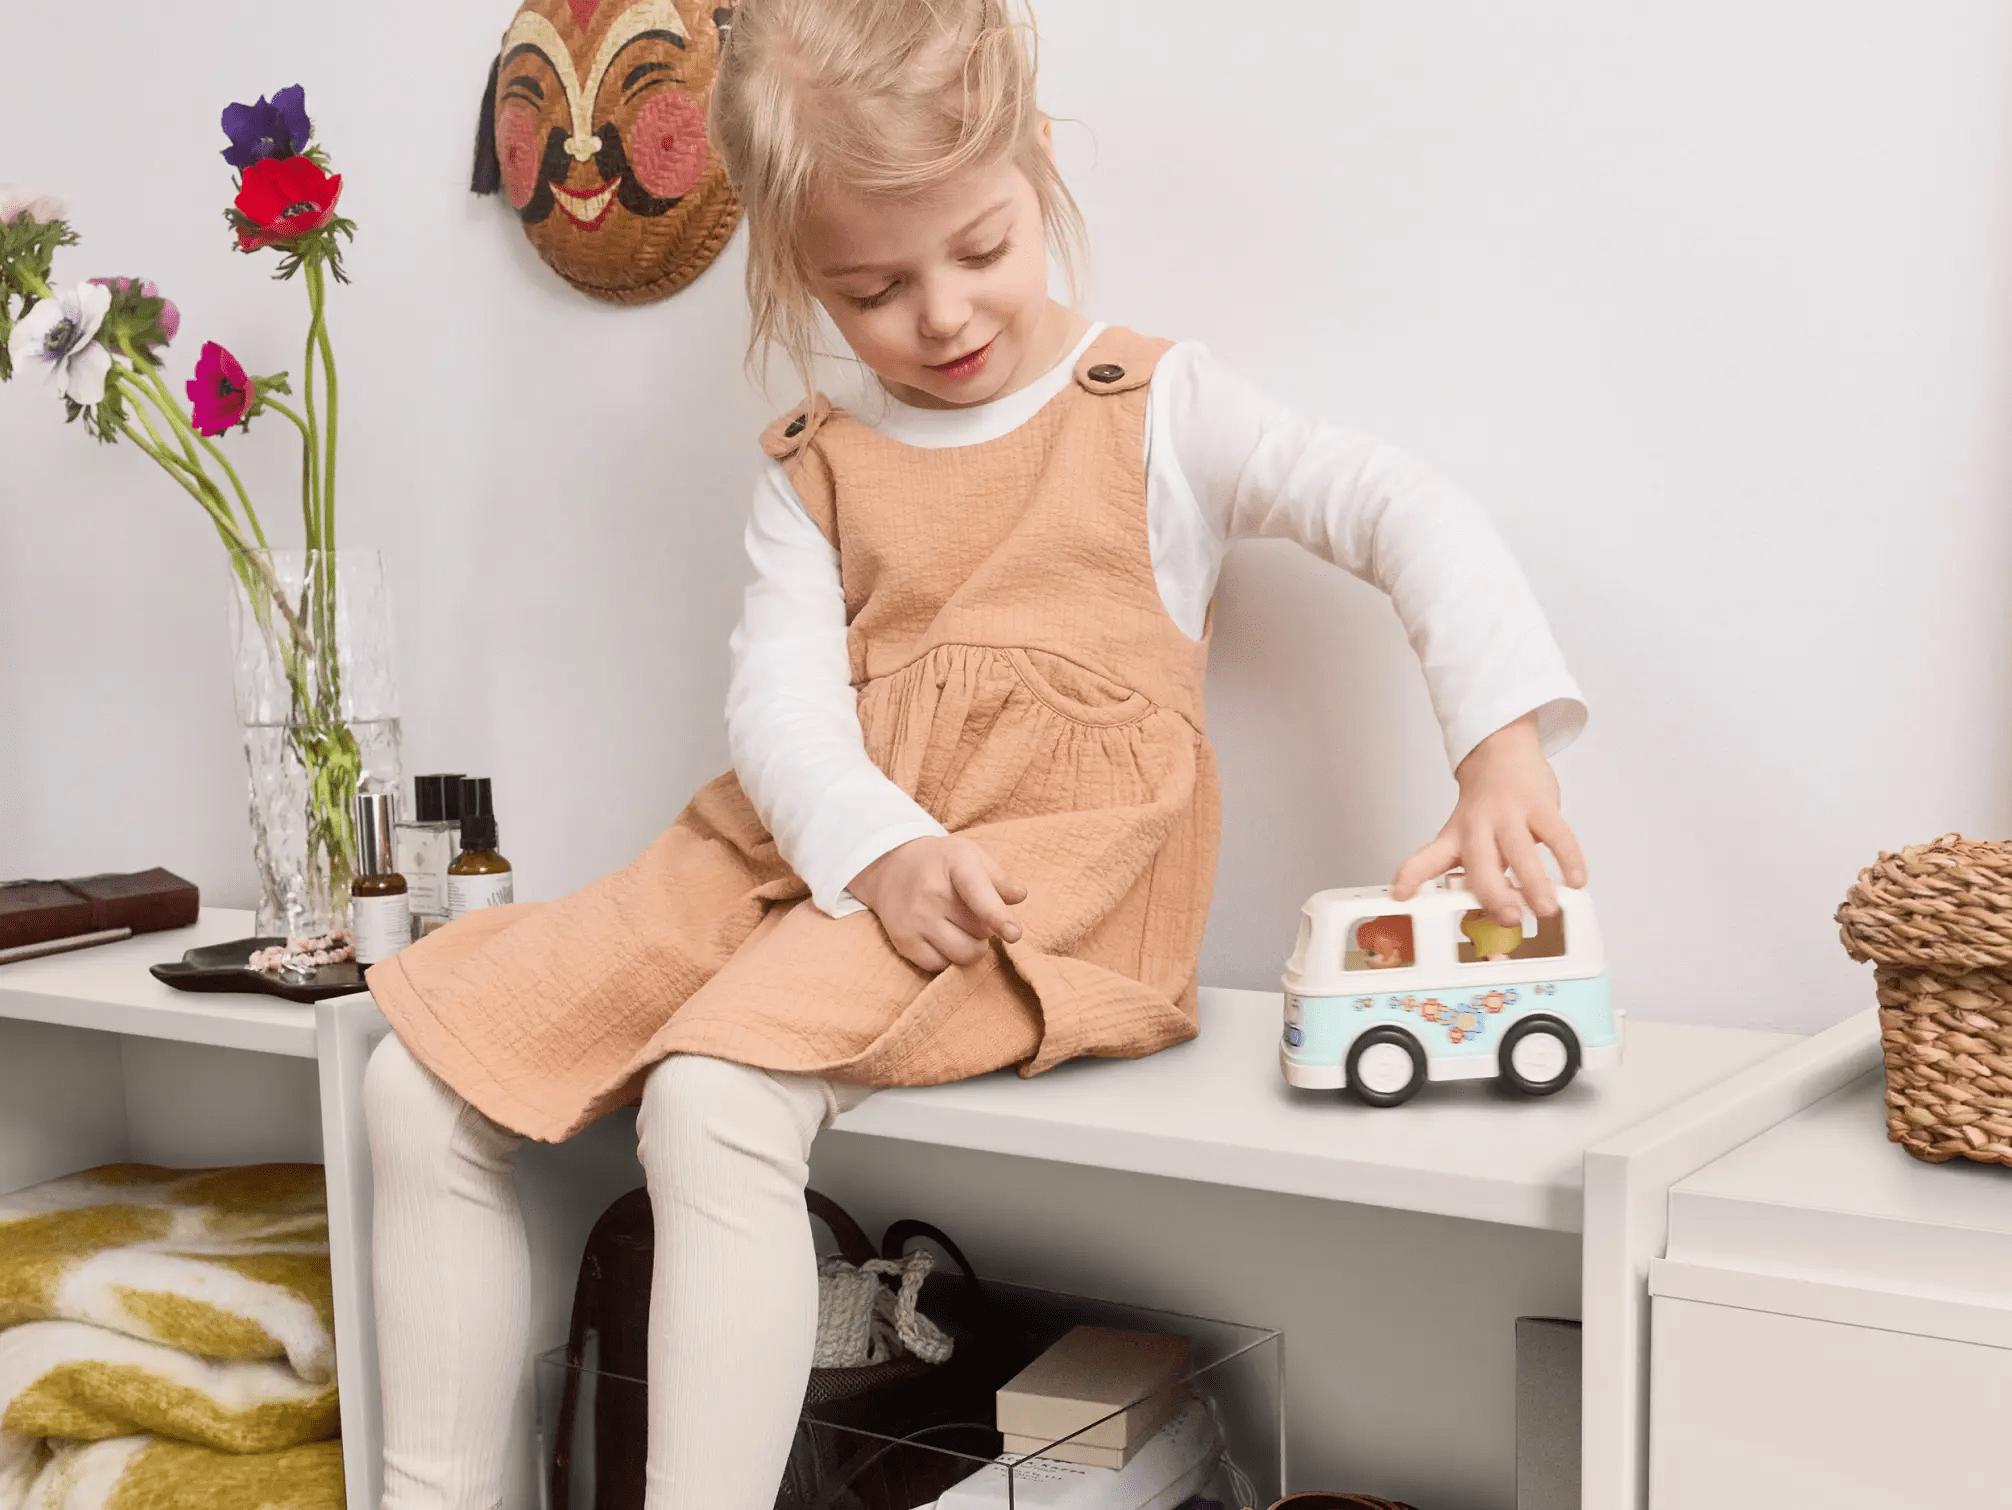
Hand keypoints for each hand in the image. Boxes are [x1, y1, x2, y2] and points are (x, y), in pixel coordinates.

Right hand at [848, 836, 1026, 972]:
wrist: (889, 865)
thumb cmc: (940, 862)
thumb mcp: (971, 856)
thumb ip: (999, 878)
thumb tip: (1020, 897)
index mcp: (956, 865)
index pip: (979, 895)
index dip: (998, 916)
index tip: (1013, 934)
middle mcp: (933, 894)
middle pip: (981, 932)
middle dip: (985, 928)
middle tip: (970, 912)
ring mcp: (916, 919)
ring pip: (964, 954)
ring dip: (970, 946)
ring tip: (959, 926)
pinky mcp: (904, 942)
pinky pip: (940, 965)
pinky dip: (947, 956)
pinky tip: (940, 936)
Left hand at [1390, 712, 1586, 925]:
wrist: (1499, 750)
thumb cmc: (1484, 805)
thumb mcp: (1465, 835)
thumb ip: (1476, 874)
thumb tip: (1494, 915)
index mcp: (1455, 837)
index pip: (1427, 857)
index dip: (1411, 876)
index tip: (1400, 895)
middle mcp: (1478, 826)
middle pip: (1480, 862)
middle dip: (1494, 894)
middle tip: (1510, 918)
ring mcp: (1510, 813)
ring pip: (1521, 850)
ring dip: (1535, 882)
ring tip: (1546, 908)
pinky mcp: (1540, 804)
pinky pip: (1558, 833)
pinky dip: (1569, 859)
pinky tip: (1575, 881)